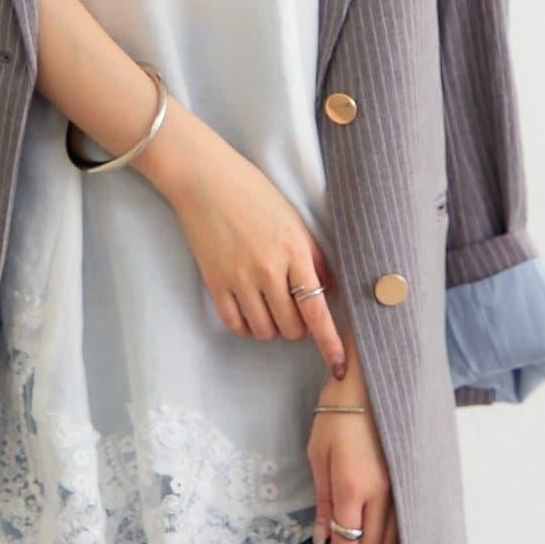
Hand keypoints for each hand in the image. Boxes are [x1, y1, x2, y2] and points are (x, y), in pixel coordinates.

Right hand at [139, 110, 346, 378]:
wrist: (205, 179)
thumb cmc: (253, 193)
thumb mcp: (293, 219)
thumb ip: (313, 256)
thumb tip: (328, 289)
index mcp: (295, 251)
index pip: (317, 309)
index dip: (330, 342)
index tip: (339, 364)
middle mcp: (269, 270)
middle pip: (291, 327)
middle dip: (296, 326)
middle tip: (292, 309)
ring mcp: (240, 278)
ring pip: (264, 330)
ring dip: (271, 326)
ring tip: (268, 305)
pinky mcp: (215, 282)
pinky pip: (235, 324)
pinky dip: (246, 326)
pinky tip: (248, 311)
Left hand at [308, 361, 398, 543]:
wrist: (371, 382)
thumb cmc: (338, 413)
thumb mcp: (318, 455)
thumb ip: (322, 501)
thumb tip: (321, 539)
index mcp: (352, 485)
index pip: (347, 543)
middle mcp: (382, 493)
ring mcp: (402, 488)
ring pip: (396, 543)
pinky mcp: (414, 481)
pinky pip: (408, 525)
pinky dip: (394, 539)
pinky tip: (379, 533)